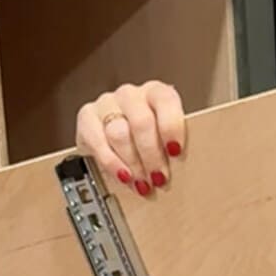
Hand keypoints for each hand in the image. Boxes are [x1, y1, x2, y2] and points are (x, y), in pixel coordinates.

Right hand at [75, 81, 185, 196]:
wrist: (116, 136)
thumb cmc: (149, 138)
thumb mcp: (165, 139)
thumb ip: (174, 147)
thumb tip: (188, 169)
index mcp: (156, 93)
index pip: (165, 101)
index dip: (171, 128)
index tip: (175, 151)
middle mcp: (131, 95)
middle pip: (141, 122)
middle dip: (151, 155)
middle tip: (159, 177)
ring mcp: (107, 103)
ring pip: (119, 133)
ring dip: (133, 163)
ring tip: (143, 183)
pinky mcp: (87, 117)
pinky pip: (97, 141)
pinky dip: (112, 163)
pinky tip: (123, 176)